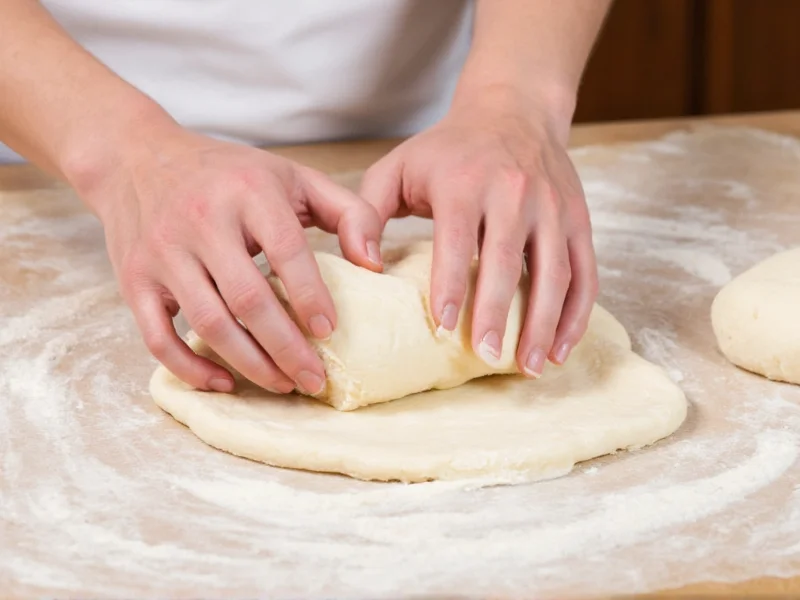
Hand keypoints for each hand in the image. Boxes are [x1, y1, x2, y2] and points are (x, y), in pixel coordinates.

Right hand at [79, 124, 382, 393]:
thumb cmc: (229, 174)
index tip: (329, 332)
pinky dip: (190, 368)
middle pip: (248, 299)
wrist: (136, 157)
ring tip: (282, 384)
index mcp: (249, 191)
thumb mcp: (294, 176)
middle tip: (314, 379)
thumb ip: (348, 212)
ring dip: (249, 363)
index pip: (287, 251)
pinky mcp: (134, 280)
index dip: (311, 297)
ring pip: (209, 323)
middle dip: (286, 348)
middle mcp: (202, 220)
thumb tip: (374, 264)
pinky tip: (223, 382)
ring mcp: (163, 252)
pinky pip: (158, 336)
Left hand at [360, 91, 597, 376]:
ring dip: (543, 323)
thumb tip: (362, 265)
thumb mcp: (397, 168)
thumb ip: (366, 214)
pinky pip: (585, 272)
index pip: (456, 240)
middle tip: (486, 358)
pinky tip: (559, 347)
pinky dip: (577, 314)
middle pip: (507, 261)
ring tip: (528, 367)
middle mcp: (512, 192)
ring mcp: (551, 207)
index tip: (444, 328)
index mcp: (463, 182)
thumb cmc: (446, 151)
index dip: (451, 285)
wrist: (513, 111)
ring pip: (554, 272)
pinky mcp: (578, 220)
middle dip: (497, 314)